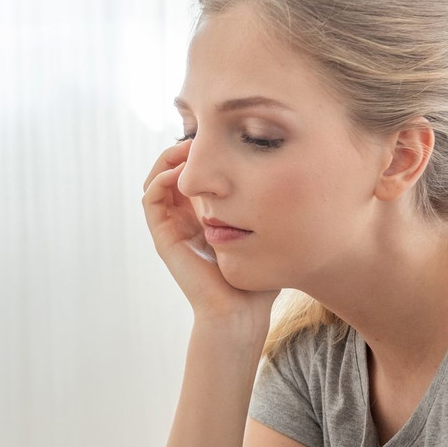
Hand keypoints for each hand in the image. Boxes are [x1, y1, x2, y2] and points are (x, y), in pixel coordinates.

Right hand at [141, 139, 278, 325]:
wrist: (241, 312)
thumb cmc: (259, 278)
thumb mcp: (269, 232)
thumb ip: (272, 208)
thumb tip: (295, 175)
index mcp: (207, 214)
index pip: (196, 171)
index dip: (204, 150)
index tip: (222, 136)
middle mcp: (186, 217)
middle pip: (173, 169)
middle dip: (185, 147)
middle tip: (203, 134)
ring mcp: (173, 227)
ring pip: (157, 178)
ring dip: (169, 158)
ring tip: (190, 147)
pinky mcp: (165, 237)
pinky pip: (151, 198)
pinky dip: (161, 178)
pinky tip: (184, 172)